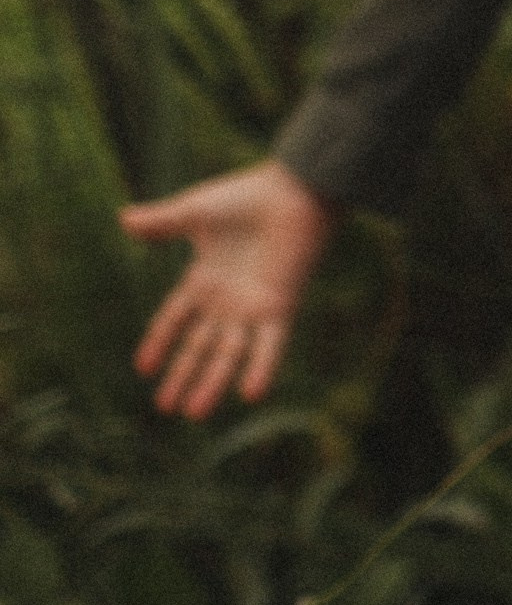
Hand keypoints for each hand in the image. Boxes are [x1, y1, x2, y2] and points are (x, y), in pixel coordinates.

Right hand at [123, 161, 334, 419]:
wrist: (295, 190)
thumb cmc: (249, 196)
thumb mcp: (195, 212)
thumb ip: (161, 222)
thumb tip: (123, 219)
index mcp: (206, 278)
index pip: (176, 318)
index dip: (159, 342)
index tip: (143, 369)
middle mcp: (228, 299)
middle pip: (199, 346)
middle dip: (183, 376)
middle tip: (165, 408)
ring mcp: (252, 306)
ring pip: (228, 353)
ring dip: (211, 383)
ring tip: (193, 414)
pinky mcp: (278, 305)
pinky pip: (269, 344)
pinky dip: (261, 367)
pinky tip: (250, 394)